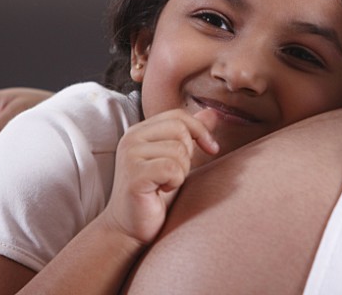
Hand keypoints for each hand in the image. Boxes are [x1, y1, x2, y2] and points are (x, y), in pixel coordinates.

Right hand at [101, 108, 220, 245]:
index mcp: (139, 131)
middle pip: (180, 129)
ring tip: (165, 184)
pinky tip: (161, 191)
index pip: (178, 116)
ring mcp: (130, 155)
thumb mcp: (176, 159)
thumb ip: (190, 135)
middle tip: (175, 174)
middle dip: (188, 155)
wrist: (129, 228)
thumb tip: (212, 113)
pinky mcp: (134, 175)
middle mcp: (131, 138)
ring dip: (181, 172)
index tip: (212, 149)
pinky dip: (175, 182)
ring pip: (178, 150)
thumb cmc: (154, 195)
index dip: (200, 130)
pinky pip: (172, 168)